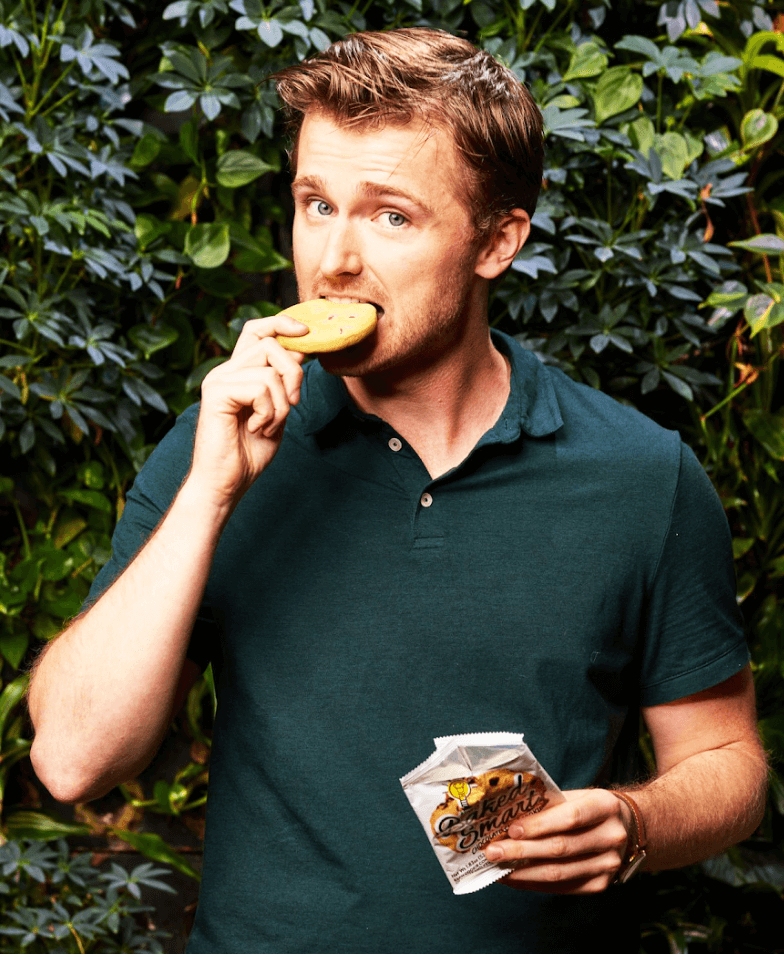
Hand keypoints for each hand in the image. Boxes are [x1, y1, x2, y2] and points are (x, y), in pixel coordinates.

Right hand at [188, 314, 308, 507]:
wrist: (227, 482)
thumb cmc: (250, 452)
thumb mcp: (277, 411)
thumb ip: (284, 383)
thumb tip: (301, 351)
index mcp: (239, 372)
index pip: (257, 330)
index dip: (282, 323)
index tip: (306, 332)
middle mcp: (226, 370)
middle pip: (270, 343)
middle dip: (294, 374)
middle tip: (293, 404)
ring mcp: (218, 379)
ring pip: (270, 368)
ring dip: (282, 403)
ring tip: (269, 424)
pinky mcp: (216, 393)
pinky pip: (260, 387)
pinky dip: (269, 412)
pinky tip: (256, 428)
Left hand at [484, 789, 631, 893]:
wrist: (629, 827)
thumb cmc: (591, 807)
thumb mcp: (576, 795)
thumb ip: (547, 803)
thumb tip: (505, 812)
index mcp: (605, 807)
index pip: (570, 818)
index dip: (539, 825)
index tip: (511, 829)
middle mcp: (611, 837)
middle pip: (561, 848)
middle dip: (521, 851)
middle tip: (492, 851)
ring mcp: (609, 865)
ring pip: (559, 873)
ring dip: (523, 872)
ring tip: (497, 867)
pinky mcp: (601, 885)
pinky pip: (562, 888)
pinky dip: (534, 883)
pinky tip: (514, 878)